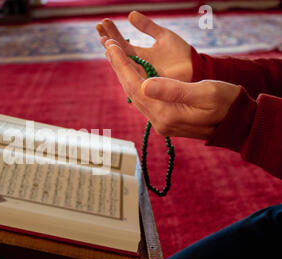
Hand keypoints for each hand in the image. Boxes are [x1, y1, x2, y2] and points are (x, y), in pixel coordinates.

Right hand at [97, 11, 192, 81]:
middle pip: (117, 52)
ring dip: (112, 50)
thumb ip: (147, 26)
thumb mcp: (162, 35)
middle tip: (99, 29)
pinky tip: (115, 53)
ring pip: (121, 61)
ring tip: (104, 39)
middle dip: (107, 40)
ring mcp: (140, 72)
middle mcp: (137, 64)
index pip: (121, 43)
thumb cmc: (180, 53)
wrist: (195, 68)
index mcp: (140, 54)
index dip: (112, 32)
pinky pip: (132, 71)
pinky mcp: (145, 80)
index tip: (103, 22)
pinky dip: (123, 62)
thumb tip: (130, 15)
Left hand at [104, 43, 240, 139]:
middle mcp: (159, 122)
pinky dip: (135, 82)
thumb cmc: (227, 105)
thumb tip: (144, 85)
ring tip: (116, 56)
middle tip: (108, 46)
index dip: (122, 65)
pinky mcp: (165, 120)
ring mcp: (161, 123)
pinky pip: (143, 99)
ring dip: (125, 75)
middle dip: (119, 67)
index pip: (136, 86)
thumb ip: (174, 90)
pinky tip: (132, 71)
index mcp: (166, 115)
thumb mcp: (205, 92)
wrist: (238, 124)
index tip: (111, 46)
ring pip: (136, 95)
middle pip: (131, 91)